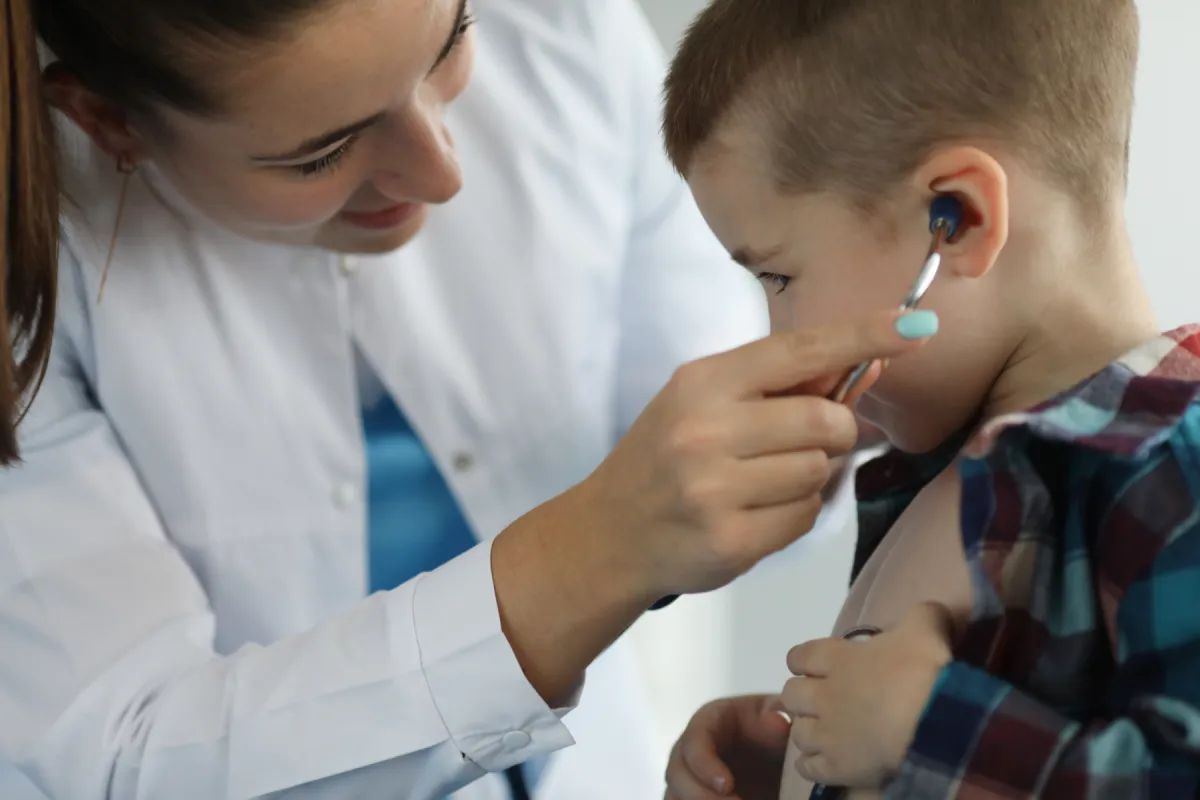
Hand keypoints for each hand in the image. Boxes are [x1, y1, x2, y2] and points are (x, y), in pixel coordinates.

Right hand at [583, 310, 931, 603]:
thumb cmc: (664, 458)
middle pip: (824, 420)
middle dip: (833, 431)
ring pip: (819, 471)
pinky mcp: (731, 540)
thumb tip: (866, 363)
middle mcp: (706, 430)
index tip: (916, 326)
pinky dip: (796, 513)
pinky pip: (805, 516)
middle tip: (807, 441)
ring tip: (764, 481)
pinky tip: (756, 512)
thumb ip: (778, 385)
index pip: (798, 350)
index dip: (862, 335)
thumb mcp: (703, 404)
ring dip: (811, 476)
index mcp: (702, 383)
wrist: (608, 534)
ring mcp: (716, 489)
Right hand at [665, 694, 790, 799]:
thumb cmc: (771, 732)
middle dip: (704, 798)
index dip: (705, 765)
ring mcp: (686, 781)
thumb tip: (776, 720)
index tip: (727, 785)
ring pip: (674, 798)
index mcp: (707, 724)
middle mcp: (688, 753)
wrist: (772, 758)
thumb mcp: (776, 718)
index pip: (694, 743)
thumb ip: (776, 715)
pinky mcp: (690, 799)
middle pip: (678, 776)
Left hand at [782, 603, 954, 788]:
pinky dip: (811, 766)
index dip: (801, 661)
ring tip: (824, 735)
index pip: (800, 656)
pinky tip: (823, 764)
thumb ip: (922, 616)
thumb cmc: (924, 670)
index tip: (810, 667)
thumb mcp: (925, 628)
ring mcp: (827, 734)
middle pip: (791, 694)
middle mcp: (825, 695)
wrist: (933, 721)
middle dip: (801, 698)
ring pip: (797, 733)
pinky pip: (808, 768)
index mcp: (839, 659)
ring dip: (807, 732)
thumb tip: (931, 610)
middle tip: (821, 702)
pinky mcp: (837, 768)